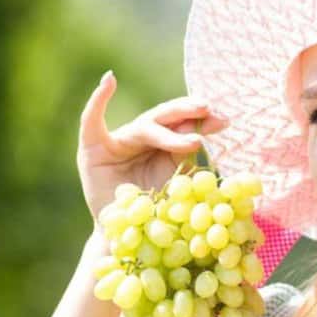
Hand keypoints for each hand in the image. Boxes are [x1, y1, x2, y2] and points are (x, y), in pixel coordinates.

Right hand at [76, 70, 229, 227]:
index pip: (183, 126)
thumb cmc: (154, 212)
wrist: (127, 234)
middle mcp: (142, 139)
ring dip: (169, 132)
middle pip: (166, 119)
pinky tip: (109, 81)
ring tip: (193, 141)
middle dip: (188, 113)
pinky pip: (92, 121)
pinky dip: (98, 100)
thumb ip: (187, 162)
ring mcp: (118, 141)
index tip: (223, 121)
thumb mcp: (176, 186)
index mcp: (164, 146)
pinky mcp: (93, 147)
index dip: (201, 122)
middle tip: (207, 109)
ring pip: (145, 127)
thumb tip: (206, 142)